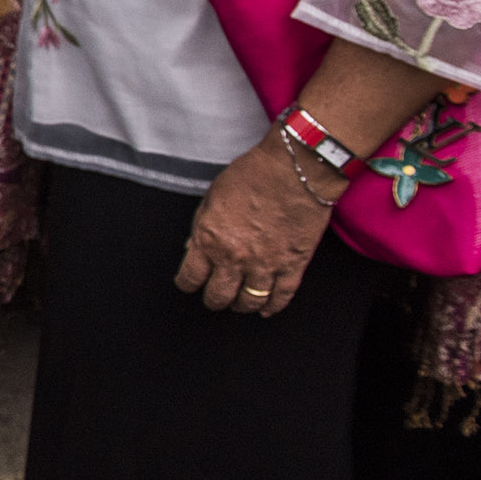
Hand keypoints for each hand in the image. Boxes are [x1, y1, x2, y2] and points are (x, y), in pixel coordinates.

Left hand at [175, 138, 336, 316]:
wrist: (293, 171)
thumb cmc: (251, 176)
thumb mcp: (211, 198)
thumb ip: (201, 227)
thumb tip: (192, 248)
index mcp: (210, 239)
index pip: (190, 277)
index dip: (187, 284)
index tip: (189, 284)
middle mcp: (235, 258)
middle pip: (218, 296)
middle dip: (214, 300)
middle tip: (215, 298)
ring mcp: (265, 264)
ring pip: (249, 300)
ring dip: (241, 305)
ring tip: (239, 302)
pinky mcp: (293, 265)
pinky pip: (281, 296)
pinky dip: (272, 307)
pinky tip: (266, 308)